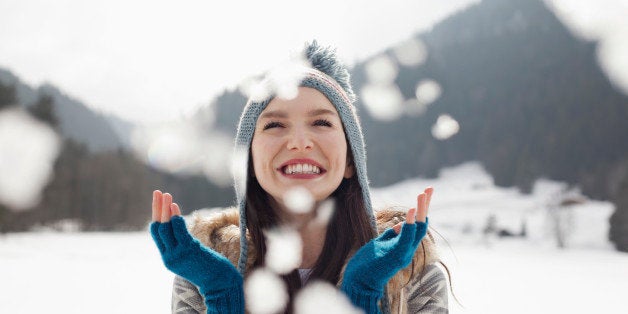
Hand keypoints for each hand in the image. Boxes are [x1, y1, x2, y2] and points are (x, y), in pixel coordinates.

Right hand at [150, 190, 243, 310]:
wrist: (220, 282)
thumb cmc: (209, 268)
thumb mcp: (192, 256)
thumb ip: (183, 244)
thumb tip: (181, 226)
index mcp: (168, 258)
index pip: (156, 234)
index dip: (156, 215)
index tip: (158, 200)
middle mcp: (169, 257)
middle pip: (158, 228)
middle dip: (157, 209)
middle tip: (158, 192)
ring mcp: (178, 255)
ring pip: (166, 229)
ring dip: (165, 209)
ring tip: (166, 195)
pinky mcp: (188, 252)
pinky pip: (178, 232)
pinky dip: (175, 218)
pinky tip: (174, 206)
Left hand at [340, 187, 431, 312]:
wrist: (359, 283)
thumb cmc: (367, 264)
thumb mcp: (380, 245)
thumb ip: (392, 235)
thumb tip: (401, 224)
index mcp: (405, 246)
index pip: (418, 225)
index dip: (422, 209)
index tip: (424, 192)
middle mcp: (408, 250)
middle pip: (422, 224)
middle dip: (425, 205)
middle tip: (430, 188)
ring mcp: (403, 253)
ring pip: (417, 229)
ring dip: (420, 210)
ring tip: (422, 194)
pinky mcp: (396, 255)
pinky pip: (406, 237)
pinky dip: (410, 224)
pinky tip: (412, 210)